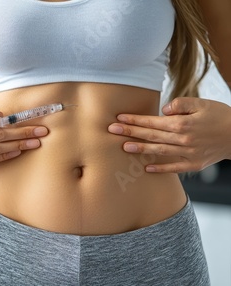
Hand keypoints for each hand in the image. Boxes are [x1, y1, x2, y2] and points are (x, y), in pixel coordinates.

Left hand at [108, 97, 230, 172]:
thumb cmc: (220, 116)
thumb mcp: (202, 103)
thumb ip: (181, 104)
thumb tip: (163, 110)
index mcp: (183, 124)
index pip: (153, 122)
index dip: (135, 120)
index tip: (119, 118)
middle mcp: (183, 140)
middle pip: (152, 135)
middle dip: (130, 132)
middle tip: (112, 131)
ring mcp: (188, 153)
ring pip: (159, 151)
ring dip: (140, 149)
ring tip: (124, 147)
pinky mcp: (194, 164)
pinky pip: (174, 168)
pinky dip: (160, 168)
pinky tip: (146, 168)